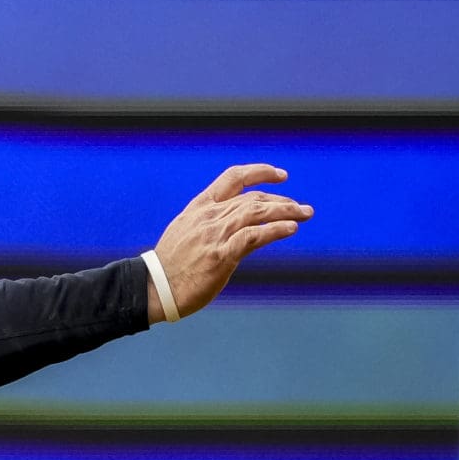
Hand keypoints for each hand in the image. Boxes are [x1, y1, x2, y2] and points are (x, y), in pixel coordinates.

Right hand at [149, 164, 313, 321]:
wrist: (153, 287)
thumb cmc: (170, 265)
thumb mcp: (186, 233)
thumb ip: (209, 223)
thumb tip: (233, 223)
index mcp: (200, 207)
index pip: (234, 177)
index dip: (260, 172)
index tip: (281, 175)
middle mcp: (209, 216)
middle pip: (254, 198)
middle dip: (282, 200)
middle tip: (303, 208)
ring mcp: (215, 235)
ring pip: (258, 212)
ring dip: (286, 211)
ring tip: (305, 214)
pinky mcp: (221, 256)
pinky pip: (254, 236)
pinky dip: (276, 230)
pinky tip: (291, 229)